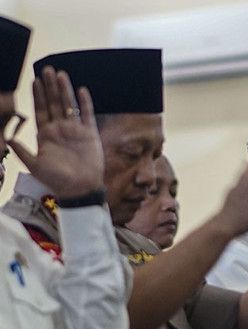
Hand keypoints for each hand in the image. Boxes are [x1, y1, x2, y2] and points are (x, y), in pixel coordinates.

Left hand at [8, 66, 103, 198]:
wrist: (80, 189)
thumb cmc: (56, 180)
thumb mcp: (34, 166)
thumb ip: (22, 151)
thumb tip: (7, 139)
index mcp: (45, 134)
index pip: (40, 110)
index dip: (37, 96)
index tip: (34, 81)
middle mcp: (59, 129)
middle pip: (54, 103)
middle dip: (49, 87)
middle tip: (46, 70)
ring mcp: (75, 131)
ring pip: (69, 106)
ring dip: (65, 91)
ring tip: (61, 75)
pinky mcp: (90, 134)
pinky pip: (87, 115)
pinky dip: (85, 103)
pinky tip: (82, 90)